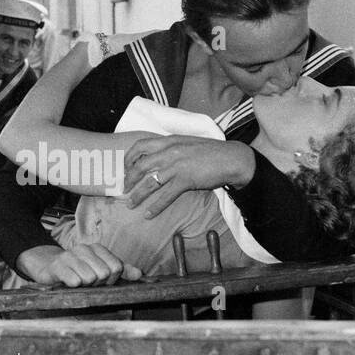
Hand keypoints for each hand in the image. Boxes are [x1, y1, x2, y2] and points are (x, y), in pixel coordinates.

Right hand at [15, 243, 141, 287]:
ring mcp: (70, 256)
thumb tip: (139, 274)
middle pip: (104, 273)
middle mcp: (84, 249)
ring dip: (85, 285)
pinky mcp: (57, 267)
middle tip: (87, 282)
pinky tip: (68, 283)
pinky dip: (73, 286)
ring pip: (90, 278)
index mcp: (97, 248)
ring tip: (77, 281)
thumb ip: (121, 270)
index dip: (111, 279)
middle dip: (98, 283)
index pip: (117, 267)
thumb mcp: (100, 268)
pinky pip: (74, 281)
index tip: (101, 280)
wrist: (49, 267)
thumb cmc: (78, 269)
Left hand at [122, 137, 254, 217]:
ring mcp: (176, 166)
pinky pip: (165, 196)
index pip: (140, 145)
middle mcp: (169, 152)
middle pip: (140, 166)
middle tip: (124, 189)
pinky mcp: (185, 180)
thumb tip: (157, 156)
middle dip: (129, 179)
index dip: (129, 157)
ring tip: (130, 204)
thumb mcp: (187, 143)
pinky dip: (155, 207)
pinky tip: (148, 214)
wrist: (230, 158)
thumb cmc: (210, 152)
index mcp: (169, 141)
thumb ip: (171, 147)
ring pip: (149, 183)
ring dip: (138, 195)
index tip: (125, 167)